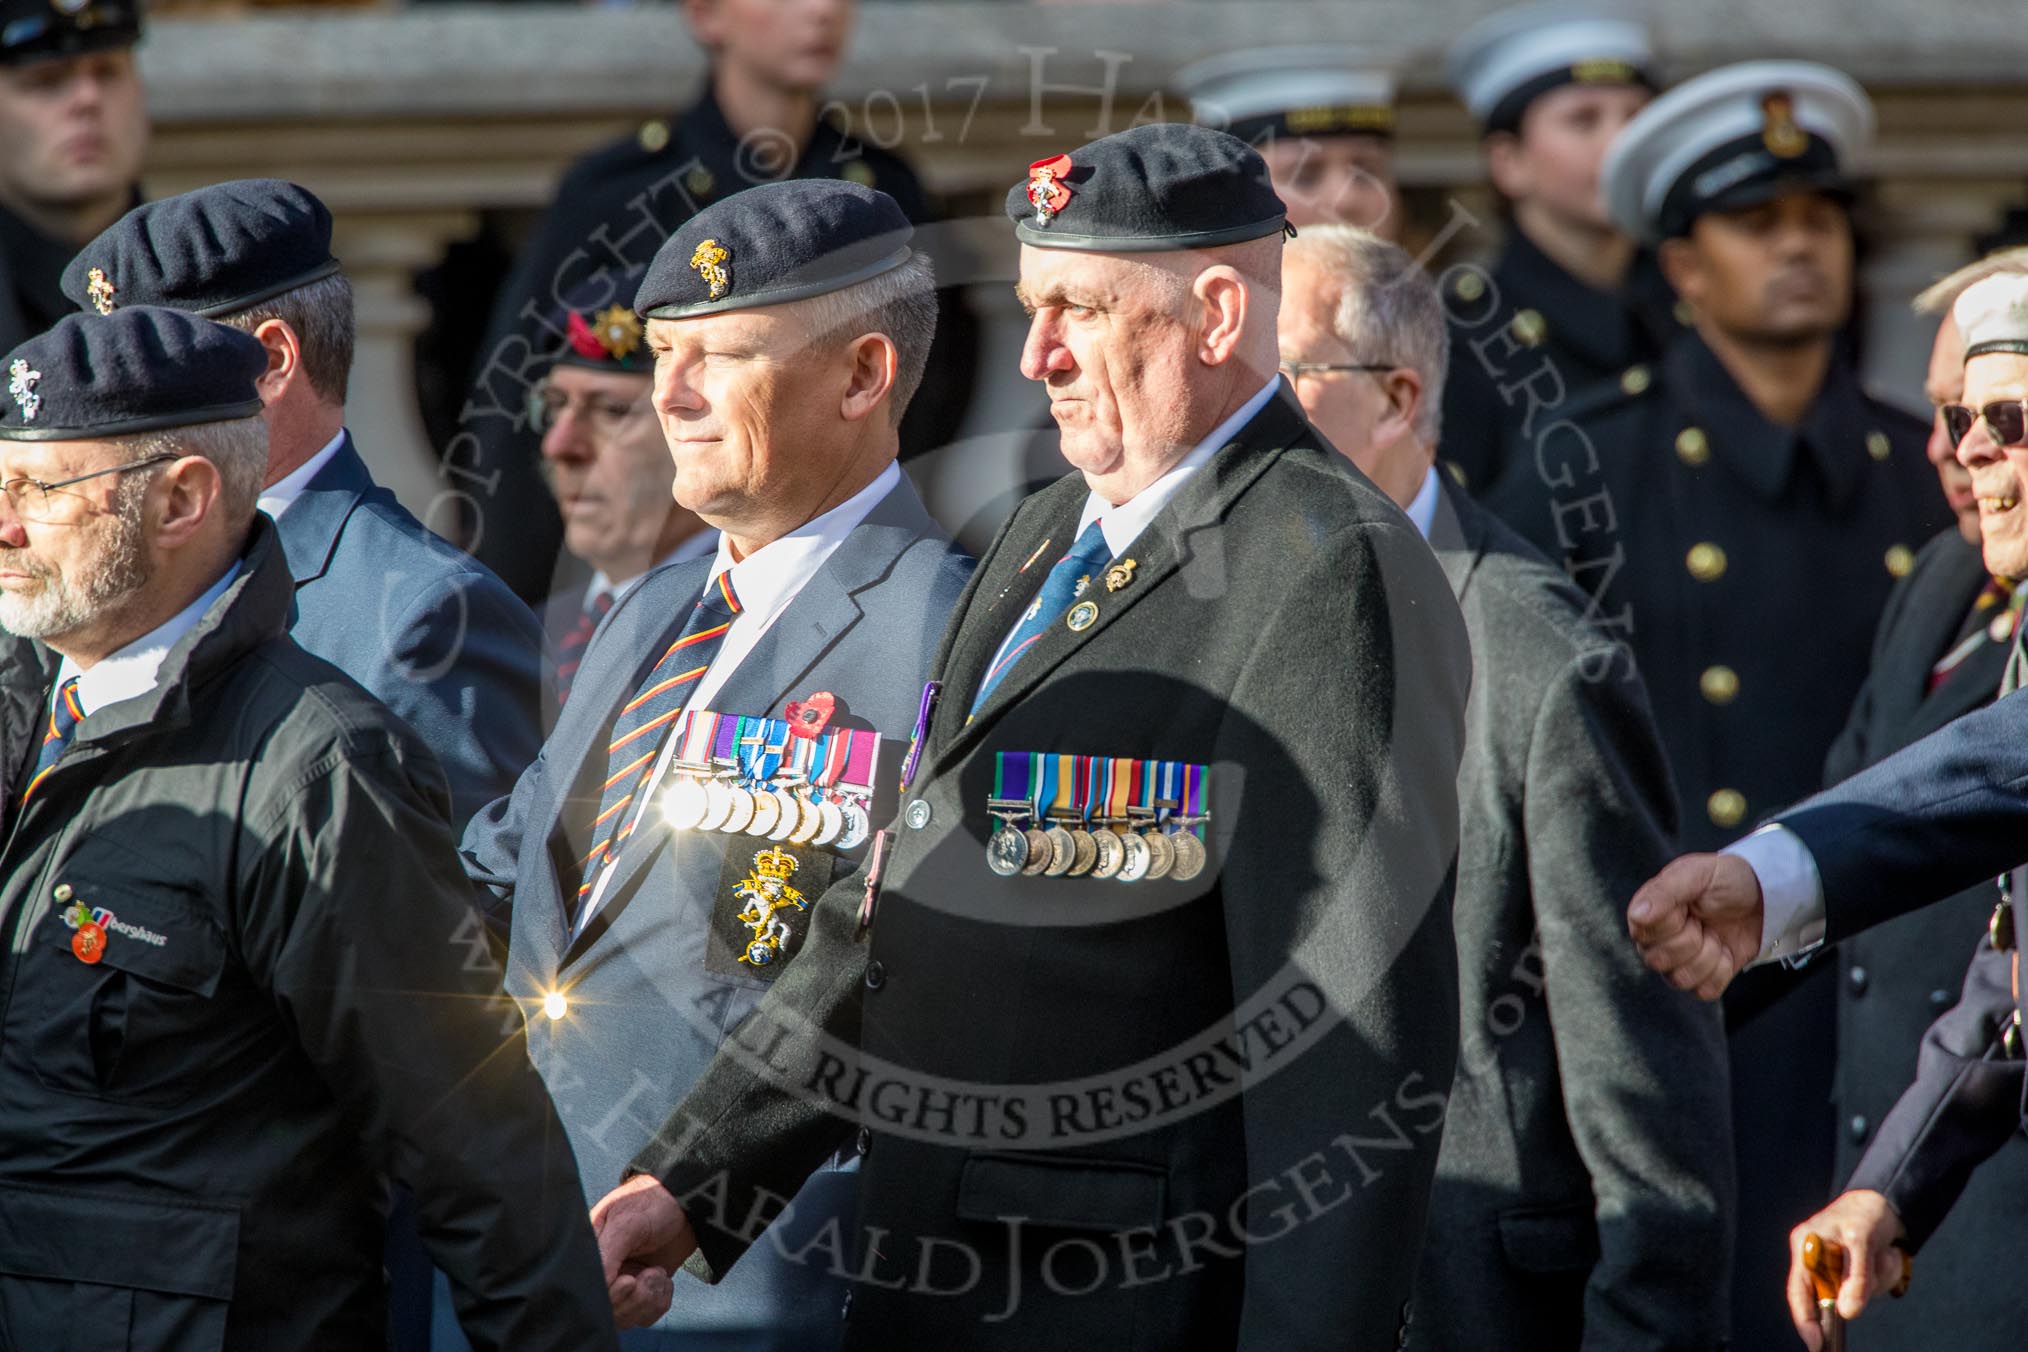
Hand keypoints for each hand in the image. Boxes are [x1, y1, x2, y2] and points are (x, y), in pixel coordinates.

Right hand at [589, 1173, 697, 1328]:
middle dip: (635, 1298)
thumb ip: (608, 1253)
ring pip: (626, 1318)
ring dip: (649, 1299)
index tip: (631, 1280)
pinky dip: (659, 1302)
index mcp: (588, 1255)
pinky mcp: (639, 1295)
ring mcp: (619, 1287)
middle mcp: (600, 1274)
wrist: (685, 1208)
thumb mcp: (627, 1223)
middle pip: (607, 1311)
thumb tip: (597, 1286)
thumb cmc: (652, 1205)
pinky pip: (645, 1317)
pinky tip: (664, 1280)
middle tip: (652, 1273)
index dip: (610, 1294)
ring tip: (658, 1272)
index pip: (588, 1289)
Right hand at [1626, 852, 1764, 999]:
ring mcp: (1676, 964)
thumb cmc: (1724, 879)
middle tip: (1703, 921)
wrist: (1762, 896)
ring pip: (1680, 980)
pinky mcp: (1700, 980)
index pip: (1643, 933)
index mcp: (1646, 914)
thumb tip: (1637, 915)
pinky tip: (1724, 951)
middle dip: (1692, 941)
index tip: (1688, 906)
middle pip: (1657, 961)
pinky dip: (1721, 972)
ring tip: (1715, 935)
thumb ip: (1665, 892)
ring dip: (1708, 957)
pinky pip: (1703, 991)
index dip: (1672, 923)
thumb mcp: (1697, 873)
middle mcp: (1654, 942)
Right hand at [1785, 1191, 1907, 1349]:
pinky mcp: (1853, 1272)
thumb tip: (1848, 1313)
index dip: (1805, 1319)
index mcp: (1806, 1247)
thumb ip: (1854, 1277)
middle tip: (1875, 1267)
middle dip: (1858, 1289)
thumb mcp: (1860, 1240)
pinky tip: (1885, 1255)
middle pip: (1831, 1296)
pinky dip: (1882, 1276)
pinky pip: (1868, 1289)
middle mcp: (1816, 1259)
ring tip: (1883, 1254)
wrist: (1886, 1201)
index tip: (1817, 1343)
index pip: (1798, 1290)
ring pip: (1855, 1295)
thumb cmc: (1864, 1212)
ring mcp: (1836, 1267)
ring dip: (1875, 1279)